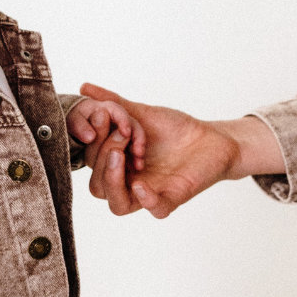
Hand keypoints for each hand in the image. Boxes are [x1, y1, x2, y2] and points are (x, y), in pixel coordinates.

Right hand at [78, 84, 284, 218]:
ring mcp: (151, 192)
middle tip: (121, 133)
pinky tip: (140, 183)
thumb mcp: (141, 113)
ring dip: (113, 180)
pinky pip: (156, 209)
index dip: (89, 142)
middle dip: (103, 156)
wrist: (213, 137)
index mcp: (118, 164)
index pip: (89, 164)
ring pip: (118, 205)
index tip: (100, 116)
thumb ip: (114, 104)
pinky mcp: (174, 197)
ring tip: (121, 155)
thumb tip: (84, 87)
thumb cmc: (176, 129)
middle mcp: (129, 182)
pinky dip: (146, 199)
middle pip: (98, 186)